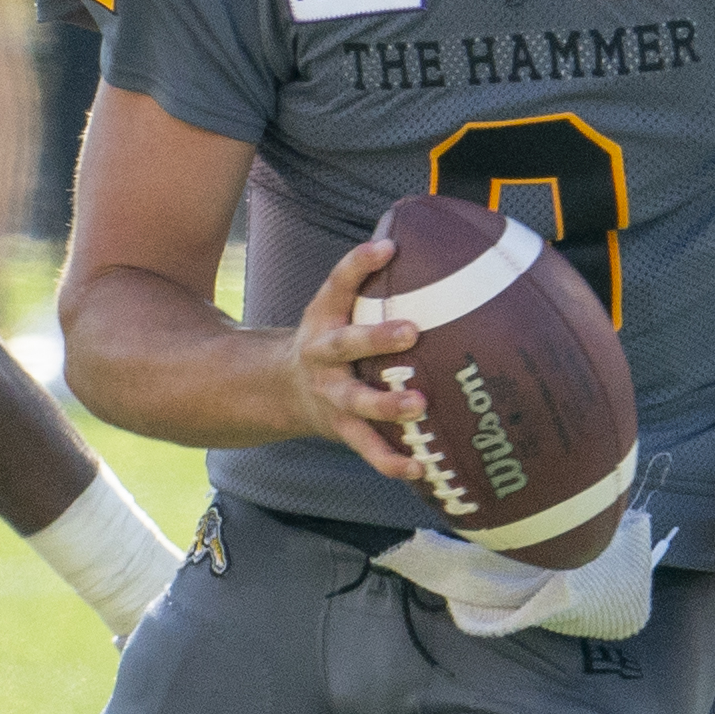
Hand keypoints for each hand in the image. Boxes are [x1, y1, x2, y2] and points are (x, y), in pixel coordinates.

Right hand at [290, 235, 427, 479]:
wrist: (283, 389)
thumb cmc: (334, 341)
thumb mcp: (341, 309)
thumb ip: (375, 286)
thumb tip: (432, 246)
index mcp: (325, 318)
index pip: (338, 283)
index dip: (359, 264)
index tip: (388, 248)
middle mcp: (323, 356)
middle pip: (345, 344)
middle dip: (376, 338)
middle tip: (412, 331)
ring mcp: (331, 395)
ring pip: (356, 402)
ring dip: (386, 405)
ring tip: (418, 406)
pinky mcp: (342, 429)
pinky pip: (367, 448)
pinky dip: (391, 461)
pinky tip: (421, 467)